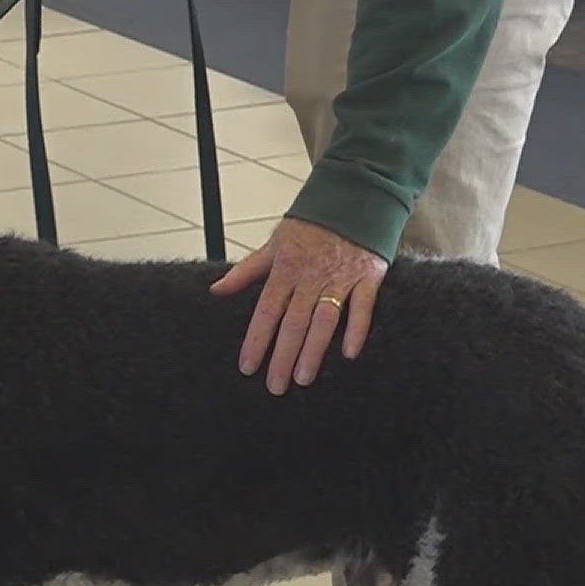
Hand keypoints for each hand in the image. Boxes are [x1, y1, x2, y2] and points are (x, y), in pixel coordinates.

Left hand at [209, 216, 387, 393]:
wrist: (352, 199)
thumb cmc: (309, 226)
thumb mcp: (273, 244)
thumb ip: (246, 271)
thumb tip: (216, 290)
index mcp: (285, 268)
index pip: (267, 310)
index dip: (256, 339)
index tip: (247, 366)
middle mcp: (311, 276)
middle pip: (293, 321)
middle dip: (282, 355)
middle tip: (274, 386)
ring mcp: (340, 277)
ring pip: (324, 319)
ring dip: (313, 350)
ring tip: (302, 378)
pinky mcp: (368, 276)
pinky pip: (363, 306)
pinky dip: (357, 329)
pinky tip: (349, 353)